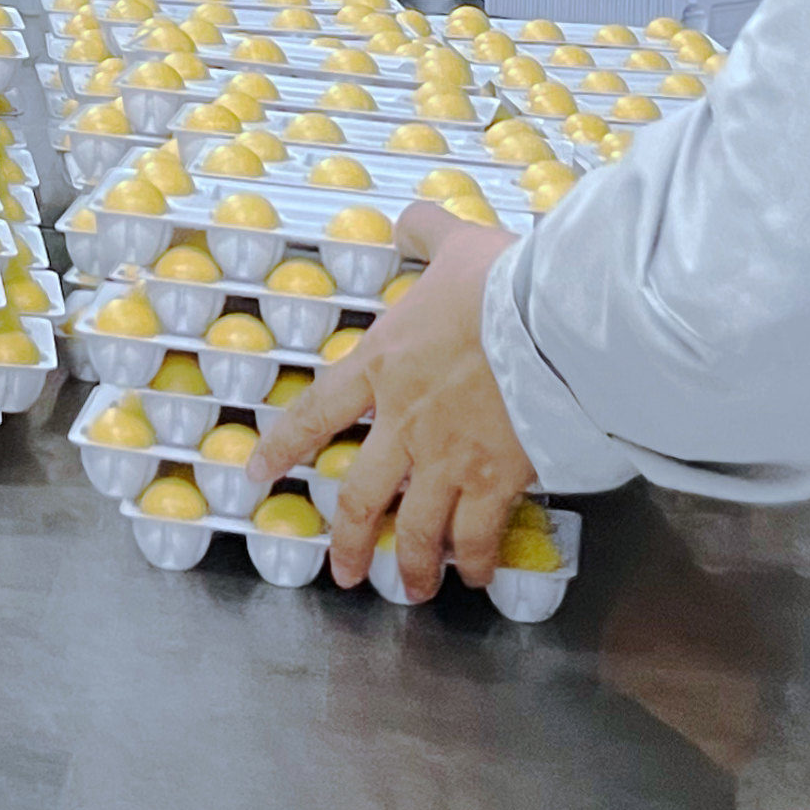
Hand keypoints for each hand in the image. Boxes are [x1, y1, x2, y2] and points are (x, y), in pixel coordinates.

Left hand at [251, 218, 532, 599]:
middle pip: (359, 494)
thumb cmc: (500, 281)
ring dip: (409, 566)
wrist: (551, 321)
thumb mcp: (454, 242)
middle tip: (341, 570)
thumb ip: (424, 232)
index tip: (258, 475)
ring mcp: (447, 457)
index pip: (316, 413)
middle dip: (346, 538)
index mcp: (381, 363)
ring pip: (415, 529)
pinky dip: (477, 562)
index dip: (283, 447)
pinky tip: (479, 579)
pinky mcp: (494, 480)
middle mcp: (403, 421)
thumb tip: (411, 219)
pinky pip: (477, 535)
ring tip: (408, 591)